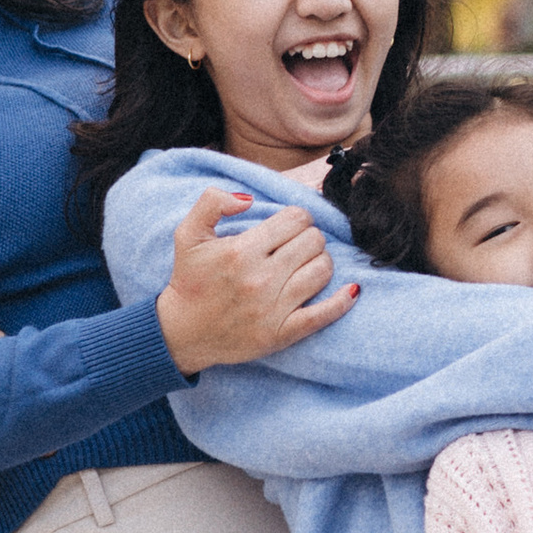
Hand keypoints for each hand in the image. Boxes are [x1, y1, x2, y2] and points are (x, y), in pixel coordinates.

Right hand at [155, 185, 358, 376]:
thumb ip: (211, 202)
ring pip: (323, 270)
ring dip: (321, 261)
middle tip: (297, 245)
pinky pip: (324, 314)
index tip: (288, 226)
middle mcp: (259, 279)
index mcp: (240, 251)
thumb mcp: (188, 234)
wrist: (181, 333)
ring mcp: (273, 309)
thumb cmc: (189, 280)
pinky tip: (351, 290)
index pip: (295, 218)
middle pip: (313, 241)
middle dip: (309, 237)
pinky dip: (343, 300)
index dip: (297, 217)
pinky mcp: (282, 334)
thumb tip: (249, 198)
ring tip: (306, 264)